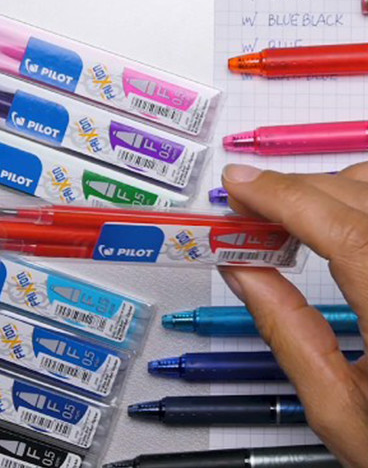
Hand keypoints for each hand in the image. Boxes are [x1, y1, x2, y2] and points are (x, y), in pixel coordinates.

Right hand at [221, 162, 367, 467]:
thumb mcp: (337, 407)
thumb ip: (285, 330)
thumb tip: (240, 268)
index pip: (347, 233)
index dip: (285, 198)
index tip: (238, 187)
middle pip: (360, 200)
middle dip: (293, 192)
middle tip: (248, 207)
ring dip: (325, 191)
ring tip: (287, 218)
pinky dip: (354, 200)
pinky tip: (334, 222)